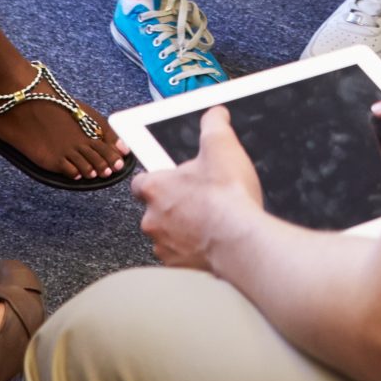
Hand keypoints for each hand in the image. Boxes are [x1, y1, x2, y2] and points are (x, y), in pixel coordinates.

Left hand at [135, 105, 265, 271]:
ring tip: (210, 220)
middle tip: (201, 199)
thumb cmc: (227, 198)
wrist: (240, 243)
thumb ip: (214, 124)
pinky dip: (192, 249)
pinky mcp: (178, 267)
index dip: (157, 178)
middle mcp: (152, 219)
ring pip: (168, 233)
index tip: (171, 178)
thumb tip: (215, 114)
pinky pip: (180, 255)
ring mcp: (164, 246)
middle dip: (175, 204)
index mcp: (156, 188)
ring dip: (183, 228)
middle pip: (156, 208)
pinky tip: (212, 240)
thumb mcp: (222, 146)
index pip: (141, 181)